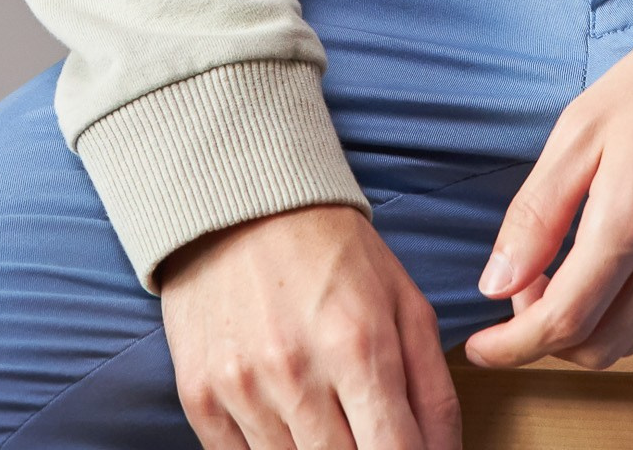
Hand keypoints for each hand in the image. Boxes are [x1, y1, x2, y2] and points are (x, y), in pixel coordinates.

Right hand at [159, 203, 460, 449]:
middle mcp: (297, 373)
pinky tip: (282, 417)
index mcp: (358, 345)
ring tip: (324, 414)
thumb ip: (433, 389)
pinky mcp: (200, 398)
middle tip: (363, 425)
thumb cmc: (334, 253)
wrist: (241, 207)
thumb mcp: (403, 302)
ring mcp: (243, 389)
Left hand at [460, 0, 632, 372]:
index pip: (563, 322)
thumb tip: (496, 282)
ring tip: (571, 274)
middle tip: (528, 288)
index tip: (481, 345)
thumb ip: (537, 212)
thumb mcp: (584, 125)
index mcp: (632, 217)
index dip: (512, 346)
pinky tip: (620, 272)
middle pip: (598, 348)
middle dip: (548, 337)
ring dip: (592, 329)